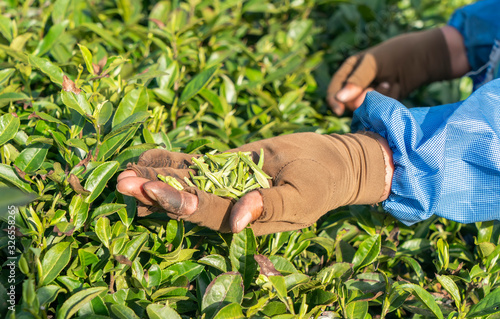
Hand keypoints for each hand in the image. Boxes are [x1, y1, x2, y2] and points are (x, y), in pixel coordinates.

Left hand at [117, 132, 390, 235]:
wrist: (331, 163)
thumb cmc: (322, 180)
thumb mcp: (303, 195)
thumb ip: (271, 207)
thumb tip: (238, 221)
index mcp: (246, 219)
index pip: (206, 213)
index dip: (178, 203)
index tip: (149, 191)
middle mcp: (230, 205)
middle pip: (187, 201)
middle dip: (154, 192)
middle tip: (122, 182)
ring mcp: (227, 185)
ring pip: (187, 182)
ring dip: (156, 177)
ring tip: (125, 170)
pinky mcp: (228, 167)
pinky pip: (197, 166)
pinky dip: (173, 162)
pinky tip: (148, 157)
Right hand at [327, 28, 453, 115]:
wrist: (425, 58)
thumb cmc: (397, 54)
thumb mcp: (373, 64)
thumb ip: (356, 82)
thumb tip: (338, 100)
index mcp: (350, 69)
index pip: (335, 89)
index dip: (334, 100)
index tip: (339, 111)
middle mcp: (358, 82)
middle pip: (349, 102)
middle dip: (362, 97)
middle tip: (377, 86)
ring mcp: (371, 92)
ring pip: (365, 107)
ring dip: (378, 97)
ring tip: (390, 83)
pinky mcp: (384, 100)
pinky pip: (379, 108)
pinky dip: (388, 100)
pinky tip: (397, 87)